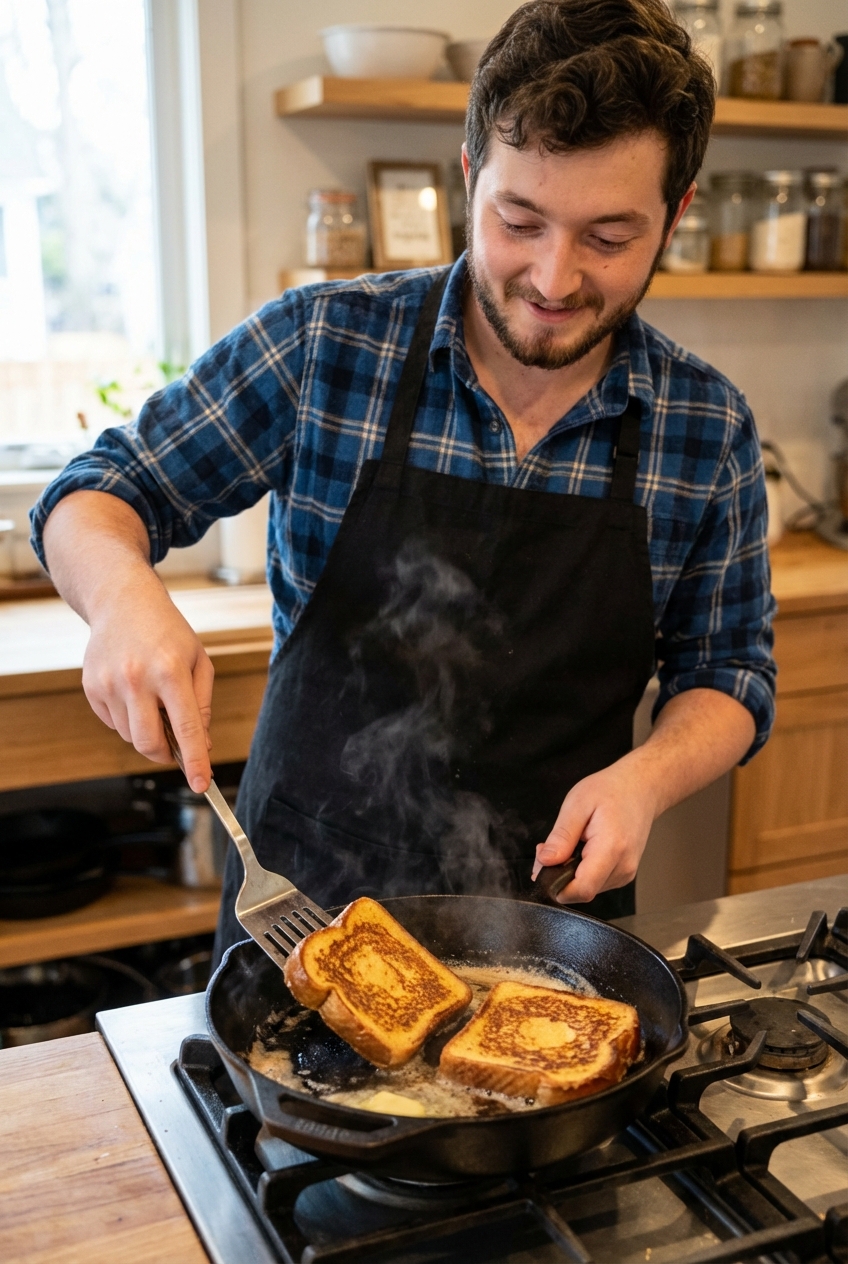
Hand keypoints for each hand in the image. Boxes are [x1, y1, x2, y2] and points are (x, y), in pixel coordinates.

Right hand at [82, 573, 213, 791]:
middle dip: (166, 754)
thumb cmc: (168, 632)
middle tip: (175, 747)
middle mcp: (137, 678)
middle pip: (149, 743)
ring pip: (130, 736)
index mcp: (171, 670)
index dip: (195, 761)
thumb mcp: (199, 660)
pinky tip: (133, 693)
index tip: (201, 784)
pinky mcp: (91, 687)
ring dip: (147, 733)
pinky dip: (127, 720)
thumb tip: (201, 744)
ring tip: (153, 702)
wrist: (122, 602)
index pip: (186, 728)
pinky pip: (113, 724)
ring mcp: (109, 684)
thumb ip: (202, 704)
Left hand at [530, 753, 657, 903]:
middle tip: (550, 848)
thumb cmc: (612, 791)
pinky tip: (581, 850)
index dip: (556, 885)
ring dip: (569, 873)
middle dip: (558, 876)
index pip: (582, 890)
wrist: (640, 788)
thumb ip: (561, 836)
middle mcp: (622, 867)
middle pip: (581, 891)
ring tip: (570, 844)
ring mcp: (625, 873)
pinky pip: (595, 883)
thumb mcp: (577, 804)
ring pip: (587, 889)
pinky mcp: (624, 874)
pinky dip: (582, 871)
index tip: (543, 867)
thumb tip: (545, 861)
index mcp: (611, 849)